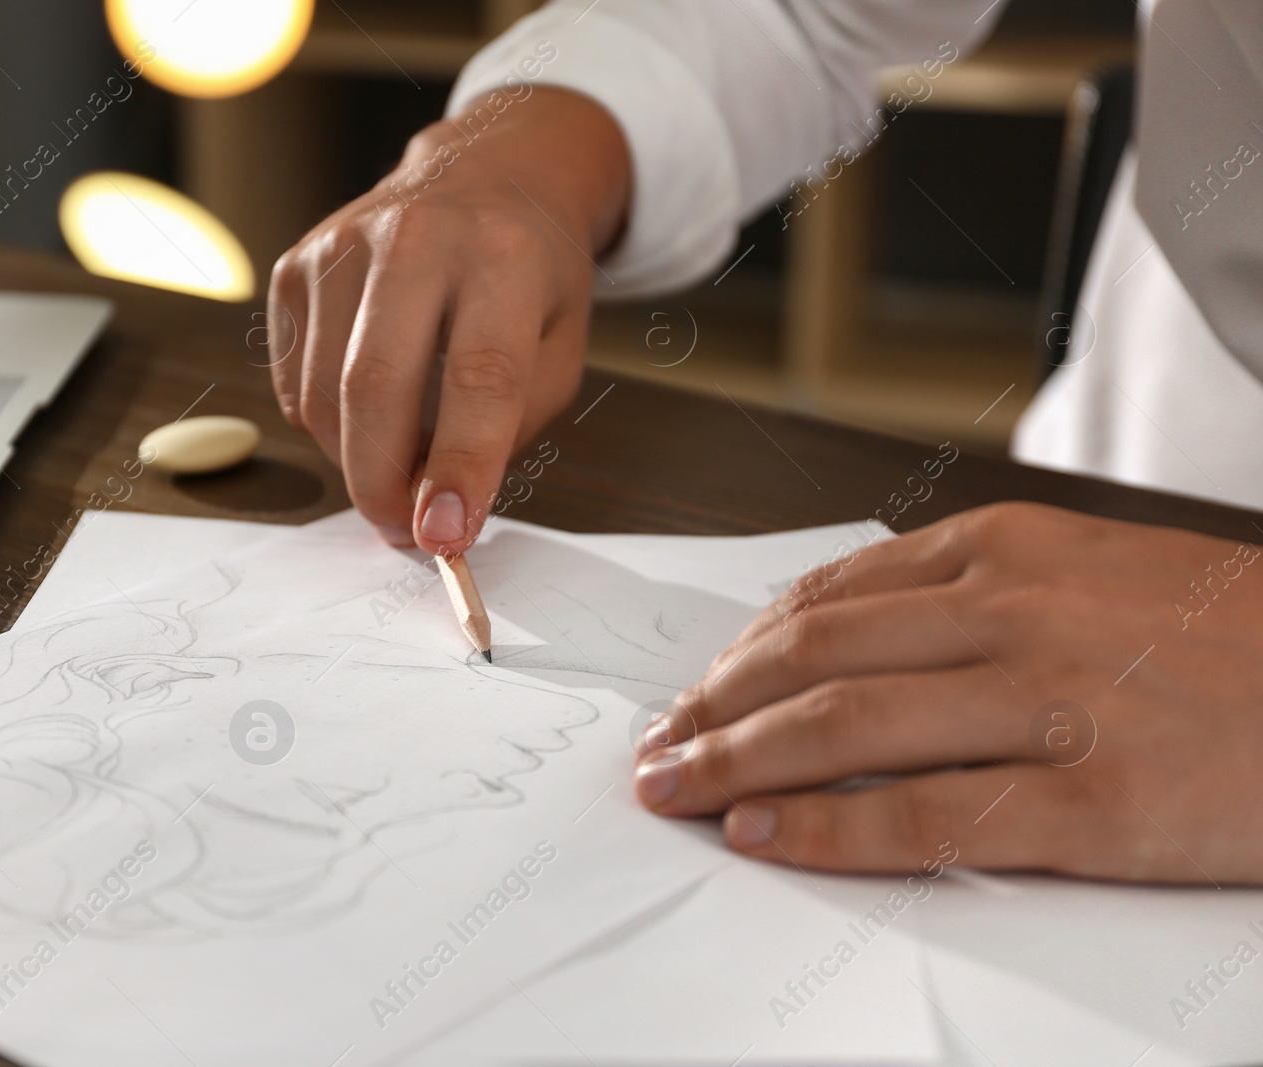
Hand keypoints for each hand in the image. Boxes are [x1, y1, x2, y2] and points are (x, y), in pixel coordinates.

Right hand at [266, 88, 629, 553]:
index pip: (479, 377)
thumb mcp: (557, 349)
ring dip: (354, 460)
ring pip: (324, 393)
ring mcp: (343, 243)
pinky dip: (326, 422)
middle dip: (382, 483)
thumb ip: (506, 431)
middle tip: (402, 530)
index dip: (461, 467)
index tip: (446, 536)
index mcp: (504, 257)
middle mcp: (417, 236)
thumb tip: (437, 515)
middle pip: (376, 386)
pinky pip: (294, 380)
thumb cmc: (529, 277)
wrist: (487, 174)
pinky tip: (367, 408)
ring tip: (396, 466)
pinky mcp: (297, 263)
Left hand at [633, 502, 1262, 884]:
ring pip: (841, 730)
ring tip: (674, 789)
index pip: (827, 599)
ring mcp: (1049, 707)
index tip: (696, 689)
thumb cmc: (1227, 637)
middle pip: (810, 660)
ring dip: (734, 762)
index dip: (740, 652)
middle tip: (657, 746)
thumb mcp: (1092, 571)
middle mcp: (1014, 614)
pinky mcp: (1087, 803)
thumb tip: (844, 635)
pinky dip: (823, 830)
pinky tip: (762, 835)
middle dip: (711, 707)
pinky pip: (920, 817)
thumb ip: (972, 593)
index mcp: (1010, 549)